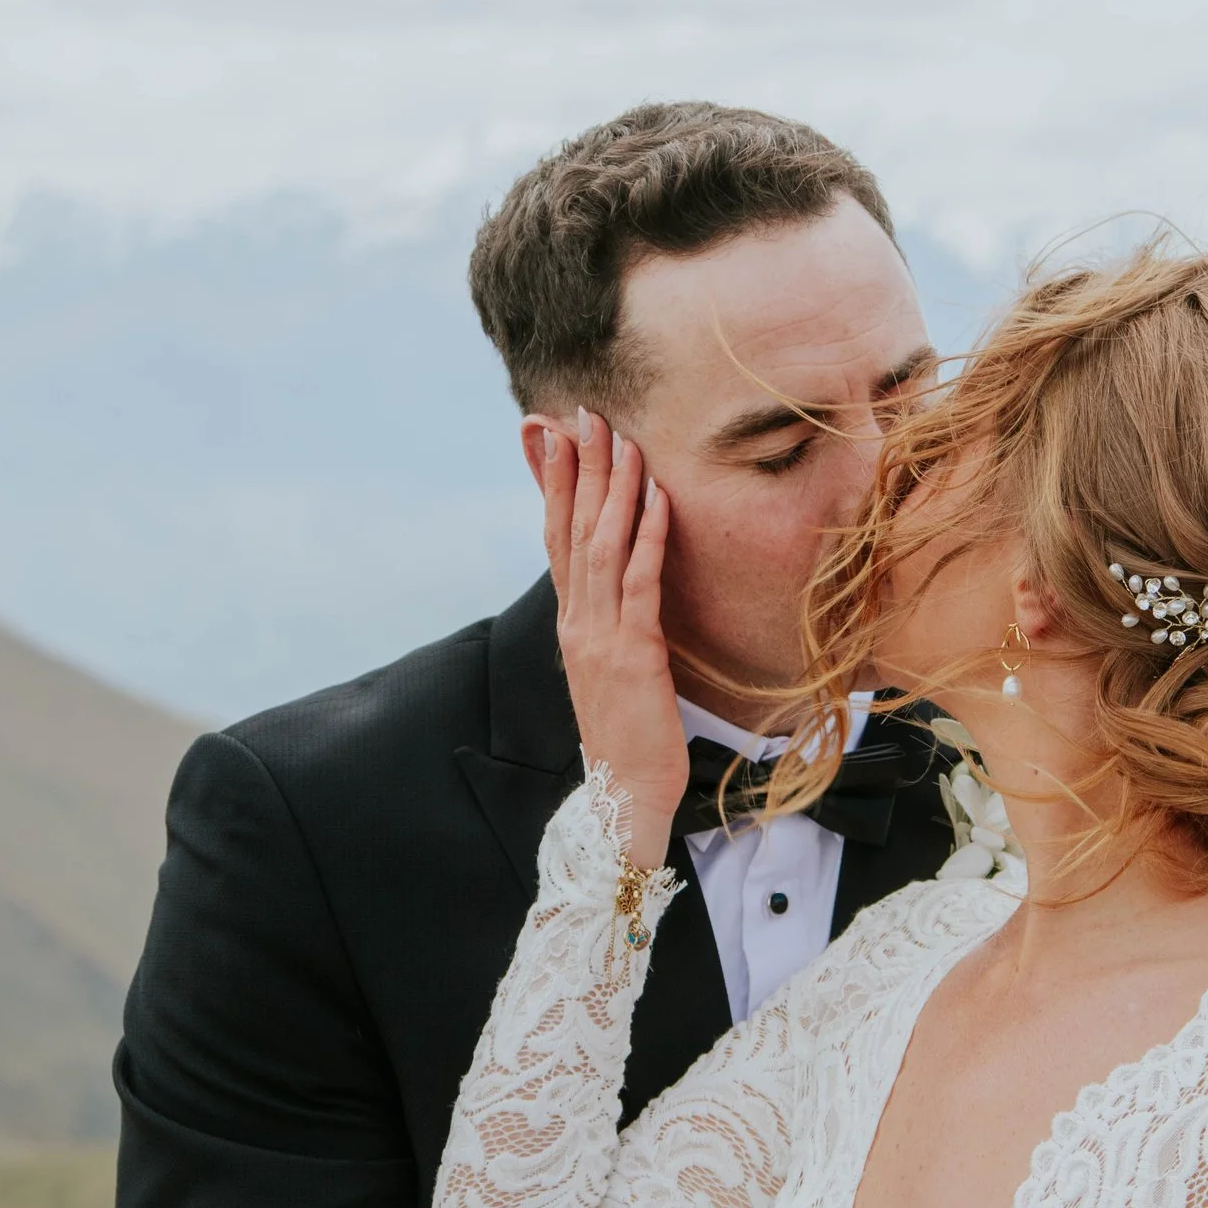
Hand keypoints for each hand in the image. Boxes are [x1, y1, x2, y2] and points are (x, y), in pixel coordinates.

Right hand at [542, 408, 684, 869]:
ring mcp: (600, 636)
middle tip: (585, 414)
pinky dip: (648, 537)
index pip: (555, 537)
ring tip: (622, 441)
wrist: (626, 792)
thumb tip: (612, 586)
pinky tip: (658, 500)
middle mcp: (577, 621)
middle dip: (579, 468)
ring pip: (602, 547)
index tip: (549, 432)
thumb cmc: (628, 733)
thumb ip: (607, 623)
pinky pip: (640, 583)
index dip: (552, 483)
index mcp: (570, 622)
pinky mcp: (634, 652)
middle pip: (572, 530)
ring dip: (613, 489)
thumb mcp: (610, 668)